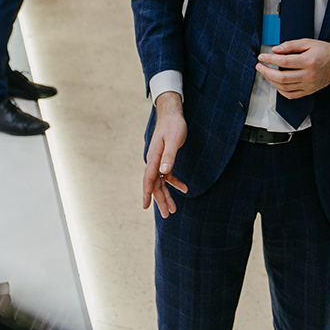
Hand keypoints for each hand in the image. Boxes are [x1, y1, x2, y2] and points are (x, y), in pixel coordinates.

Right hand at [143, 92, 187, 217]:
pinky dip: (174, 183)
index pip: (149, 178)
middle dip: (160, 200)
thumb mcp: (173, 140)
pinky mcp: (165, 159)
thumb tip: (164, 171)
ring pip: (161, 183)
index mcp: (154, 157)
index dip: (147, 193)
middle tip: (167, 214)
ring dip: (167, 195)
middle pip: (155, 184)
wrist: (172, 114)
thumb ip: (169, 156)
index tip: (145, 207)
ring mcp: (159, 161)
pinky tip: (184, 189)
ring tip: (173, 209)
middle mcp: (154, 161)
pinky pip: (167, 176)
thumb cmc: (173, 126)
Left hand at [255, 40, 329, 98]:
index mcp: (308, 61)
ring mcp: (309, 85)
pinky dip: (281, 90)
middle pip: (281, 77)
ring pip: (284, 87)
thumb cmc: (325, 51)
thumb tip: (275, 49)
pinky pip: (291, 95)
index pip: (283, 61)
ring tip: (266, 73)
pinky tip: (276, 83)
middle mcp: (308, 75)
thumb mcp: (308, 42)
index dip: (269, 59)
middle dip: (266, 72)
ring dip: (271, 81)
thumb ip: (290, 45)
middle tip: (259, 66)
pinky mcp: (309, 91)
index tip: (261, 57)